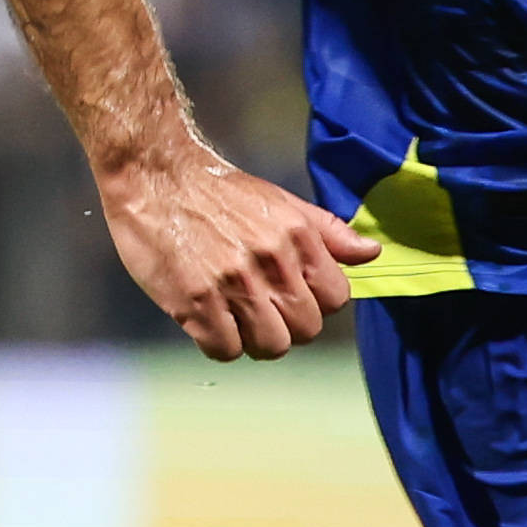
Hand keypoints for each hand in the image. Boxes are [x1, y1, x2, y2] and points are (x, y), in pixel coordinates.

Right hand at [99, 151, 376, 358]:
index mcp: (297, 236)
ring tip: (234, 318)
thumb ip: (328, 231)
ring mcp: (233, 282)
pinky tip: (207, 321)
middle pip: (306, 329)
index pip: (336, 298)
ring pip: (271, 346)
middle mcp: (271, 260)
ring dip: (254, 340)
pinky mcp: (194, 300)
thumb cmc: (218, 191)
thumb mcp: (282, 201)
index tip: (291, 296)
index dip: (315, 303)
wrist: (154, 176)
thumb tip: (371, 253)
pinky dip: (217, 343)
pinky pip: (224, 350)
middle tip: (260, 311)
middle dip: (287, 326)